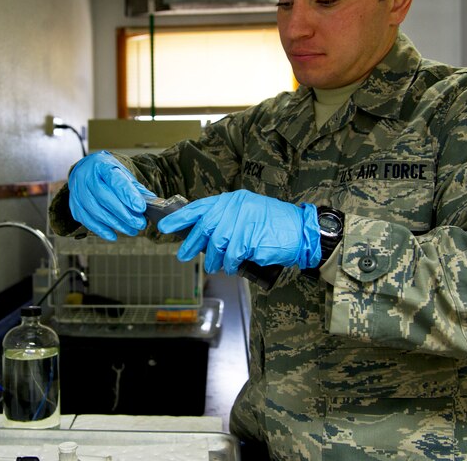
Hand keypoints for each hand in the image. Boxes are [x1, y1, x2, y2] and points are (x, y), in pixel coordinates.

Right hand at [68, 151, 155, 240]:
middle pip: (104, 197)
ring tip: (132, 230)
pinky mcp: (74, 204)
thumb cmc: (107, 172)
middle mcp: (86, 176)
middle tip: (139, 224)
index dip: (128, 195)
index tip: (141, 208)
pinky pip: (87, 220)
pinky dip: (101, 230)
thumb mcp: (123, 173)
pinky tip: (114, 235)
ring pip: (96, 211)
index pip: (115, 180)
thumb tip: (152, 202)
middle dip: (124, 214)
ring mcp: (77, 191)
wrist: (86, 169)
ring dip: (116, 224)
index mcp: (101, 164)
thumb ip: (136, 188)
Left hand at [158, 190, 320, 274]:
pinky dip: (230, 264)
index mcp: (233, 199)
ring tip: (214, 265)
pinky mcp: (252, 238)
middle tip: (183, 255)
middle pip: (205, 226)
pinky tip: (231, 267)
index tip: (164, 226)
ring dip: (214, 258)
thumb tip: (201, 235)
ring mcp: (245, 222)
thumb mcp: (248, 212)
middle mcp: (237, 207)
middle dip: (192, 243)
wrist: (301, 231)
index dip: (180, 217)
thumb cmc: (273, 224)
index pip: (201, 206)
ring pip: (218, 243)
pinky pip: (233, 255)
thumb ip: (226, 219)